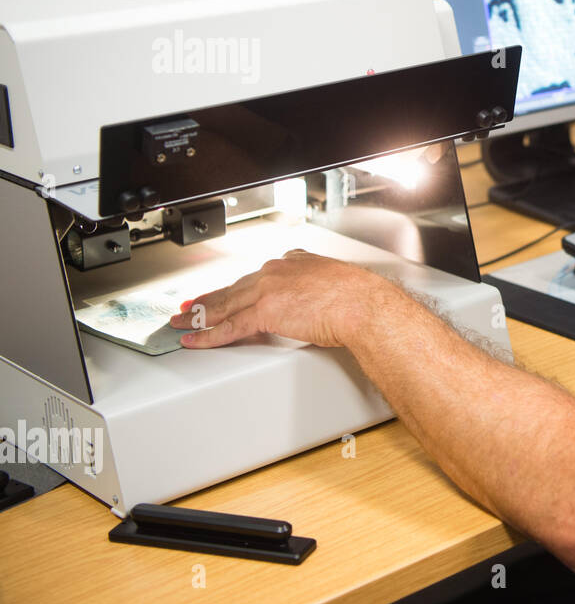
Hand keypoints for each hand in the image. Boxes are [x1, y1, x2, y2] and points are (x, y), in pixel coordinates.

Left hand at [168, 249, 399, 349]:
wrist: (364, 305)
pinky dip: (207, 335)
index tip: (224, 293)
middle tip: (187, 306)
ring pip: (224, 305)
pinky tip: (194, 341)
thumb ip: (317, 290)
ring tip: (180, 325)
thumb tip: (317, 305)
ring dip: (198, 317)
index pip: (256, 278)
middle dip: (207, 299)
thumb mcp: (336, 284)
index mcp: (294, 262)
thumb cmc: (359, 299)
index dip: (236, 288)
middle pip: (234, 289)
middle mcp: (277, 271)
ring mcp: (268, 290)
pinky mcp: (265, 312)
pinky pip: (229, 327)